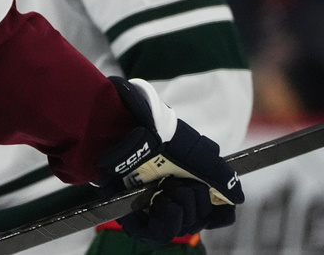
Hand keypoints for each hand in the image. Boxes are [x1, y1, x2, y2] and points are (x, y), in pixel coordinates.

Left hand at [97, 77, 242, 241]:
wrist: (133, 133)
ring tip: (166, 188)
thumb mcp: (204, 156)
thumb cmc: (166, 139)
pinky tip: (156, 204)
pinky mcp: (132, 211)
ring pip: (176, 231)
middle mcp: (172, 195)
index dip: (216, 212)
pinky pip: (151, 234)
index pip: (213, 214)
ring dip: (178, 211)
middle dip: (194, 205)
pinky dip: (159, 222)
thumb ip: (223, 177)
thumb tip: (236, 197)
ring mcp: (152, 204)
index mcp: (189, 182)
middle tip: (180, 183)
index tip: (208, 196)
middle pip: (195, 223)